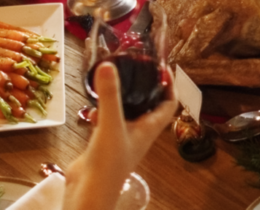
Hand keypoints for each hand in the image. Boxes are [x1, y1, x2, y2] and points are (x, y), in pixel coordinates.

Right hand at [63, 62, 176, 209]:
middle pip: (148, 106)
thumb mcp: (111, 125)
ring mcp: (121, 139)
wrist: (88, 194)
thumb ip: (110, 96)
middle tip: (136, 68)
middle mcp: (138, 133)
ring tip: (114, 82)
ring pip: (126, 113)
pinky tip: (91, 109)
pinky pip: (107, 122)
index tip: (163, 67)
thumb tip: (108, 64)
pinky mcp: (104, 144)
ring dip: (122, 98)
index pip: (169, 104)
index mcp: (148, 129)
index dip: (170, 86)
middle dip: (145, 87)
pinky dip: (101, 112)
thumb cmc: (108, 163)